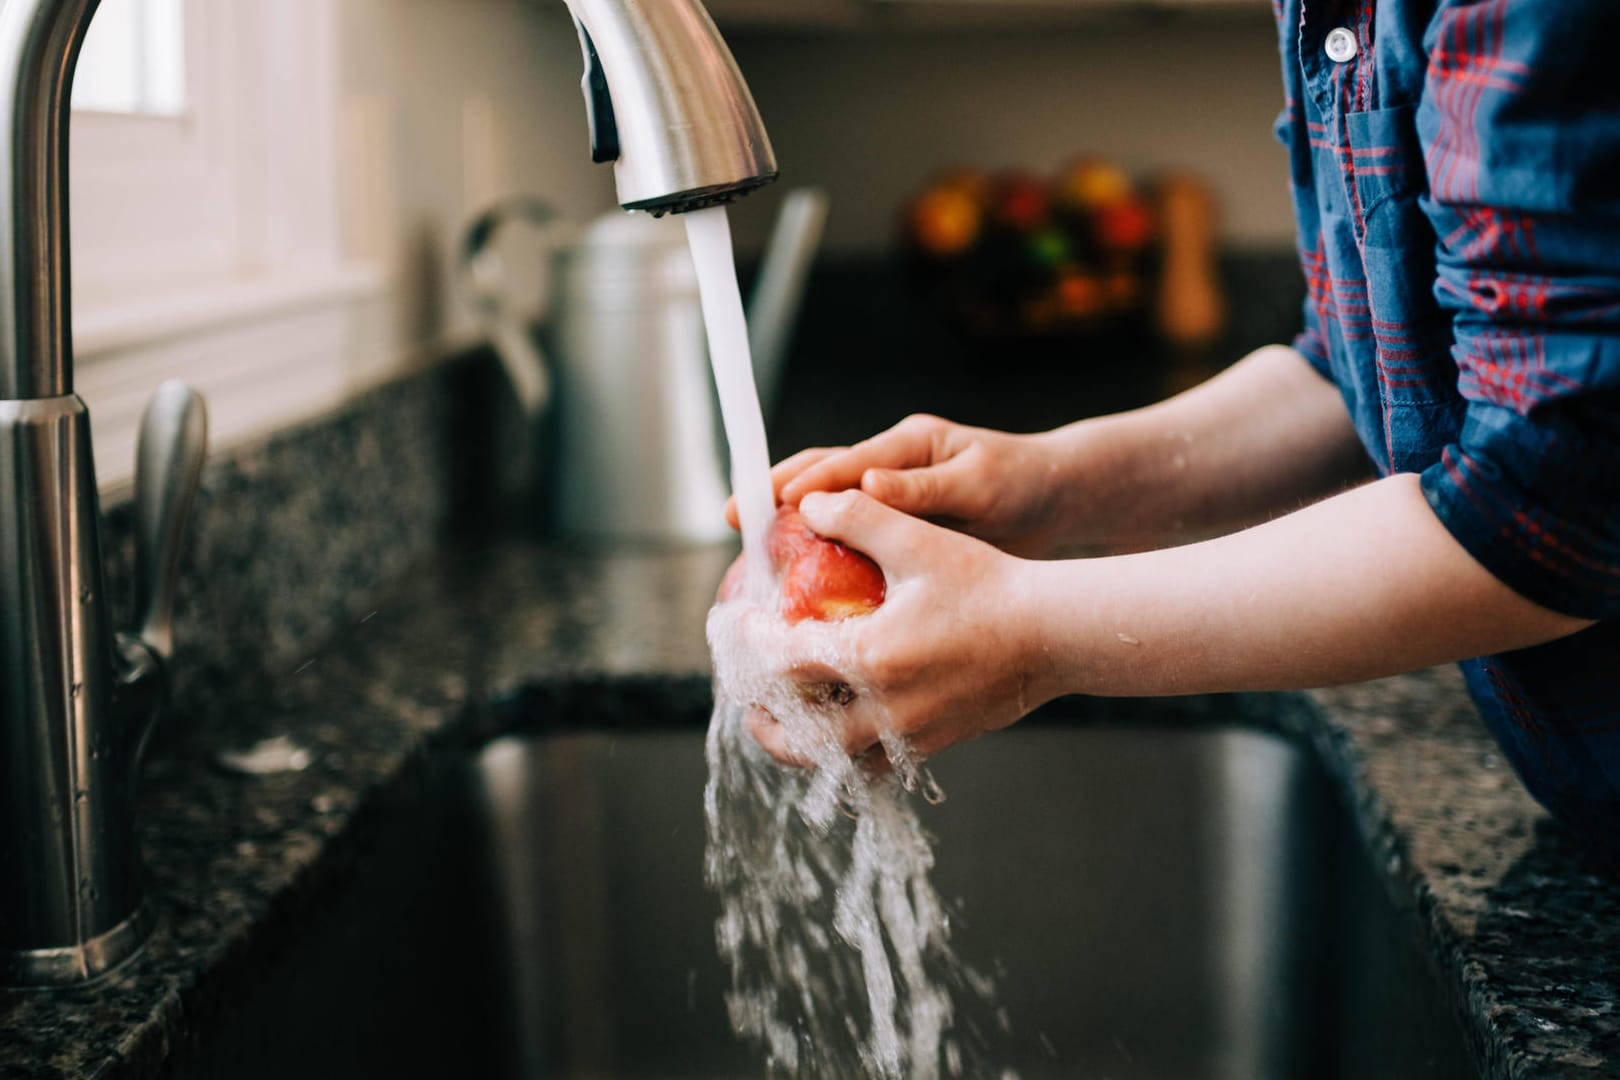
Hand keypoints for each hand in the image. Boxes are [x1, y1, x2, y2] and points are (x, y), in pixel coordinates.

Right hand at [725, 414, 1068, 556]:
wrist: (1056, 502)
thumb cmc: (1024, 484)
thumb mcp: (981, 484)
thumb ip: (927, 487)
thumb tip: (870, 484)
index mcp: (906, 446)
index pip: (843, 461)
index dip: (801, 480)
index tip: (766, 500)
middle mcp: (890, 466)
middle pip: (819, 475)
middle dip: (774, 494)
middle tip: (732, 518)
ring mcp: (891, 497)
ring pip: (828, 507)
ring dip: (789, 525)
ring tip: (751, 554)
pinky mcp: (899, 528)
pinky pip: (851, 540)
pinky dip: (822, 555)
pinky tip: (801, 588)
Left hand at [744, 490, 1058, 766]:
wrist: (1055, 633)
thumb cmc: (989, 584)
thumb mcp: (918, 540)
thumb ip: (858, 517)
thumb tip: (809, 503)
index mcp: (869, 658)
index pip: (780, 664)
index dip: (750, 645)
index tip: (741, 627)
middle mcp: (884, 709)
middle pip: (797, 735)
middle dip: (763, 718)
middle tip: (750, 696)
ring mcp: (911, 735)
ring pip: (834, 761)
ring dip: (802, 745)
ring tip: (788, 720)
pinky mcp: (936, 745)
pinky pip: (876, 763)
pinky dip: (849, 753)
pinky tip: (845, 725)